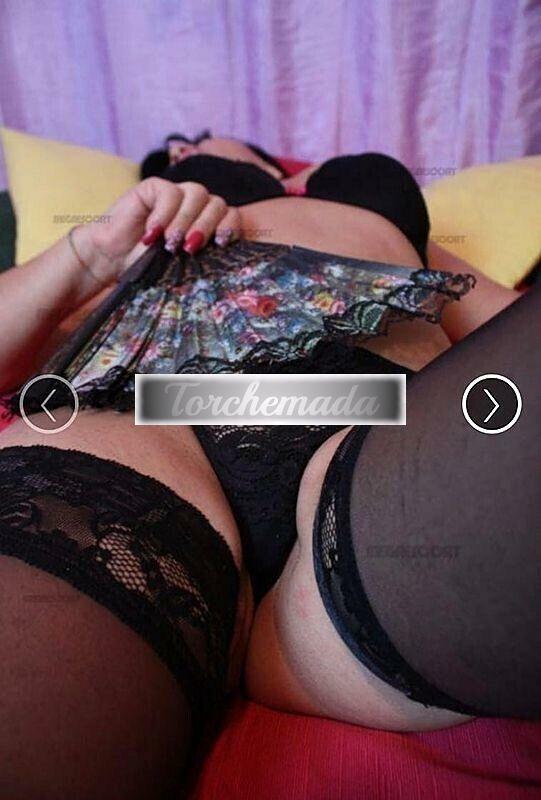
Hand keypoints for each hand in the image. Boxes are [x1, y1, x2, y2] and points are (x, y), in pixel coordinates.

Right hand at [74, 178, 240, 285]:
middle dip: (205, 227)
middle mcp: (196, 207)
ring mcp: (177, 195)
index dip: (230, 227)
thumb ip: (204, 257)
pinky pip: (170, 192)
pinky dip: (164, 214)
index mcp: (208, 225)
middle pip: (217, 204)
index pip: (232, 217)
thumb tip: (224, 258)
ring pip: (198, 194)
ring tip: (169, 244)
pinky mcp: (155, 187)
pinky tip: (152, 233)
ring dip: (185, 221)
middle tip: (188, 249)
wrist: (111, 260)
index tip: (221, 243)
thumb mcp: (182, 266)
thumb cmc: (148, 266)